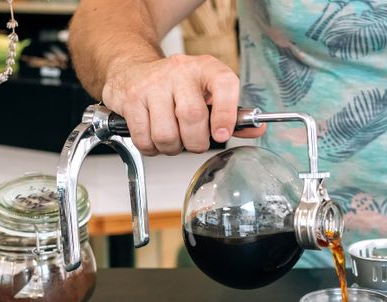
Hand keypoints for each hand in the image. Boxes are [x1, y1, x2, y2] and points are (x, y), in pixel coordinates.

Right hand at [102, 54, 265, 155]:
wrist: (132, 70)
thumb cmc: (176, 86)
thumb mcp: (207, 92)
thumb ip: (232, 114)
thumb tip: (257, 131)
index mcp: (206, 68)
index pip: (224, 84)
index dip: (226, 114)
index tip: (222, 134)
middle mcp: (179, 71)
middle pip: (192, 118)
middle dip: (196, 142)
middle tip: (194, 141)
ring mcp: (152, 84)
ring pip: (166, 134)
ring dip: (171, 148)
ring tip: (172, 138)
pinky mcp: (130, 99)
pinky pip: (143, 139)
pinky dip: (151, 148)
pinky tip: (153, 137)